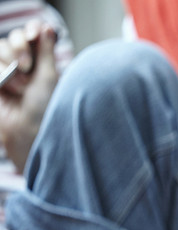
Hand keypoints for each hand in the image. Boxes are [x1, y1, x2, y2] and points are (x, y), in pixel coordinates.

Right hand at [0, 21, 58, 172]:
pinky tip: (6, 87)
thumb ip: (45, 50)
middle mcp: (24, 65)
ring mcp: (7, 72)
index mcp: (41, 62)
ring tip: (19, 87)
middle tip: (27, 67)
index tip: (35, 34)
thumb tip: (46, 26)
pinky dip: (0, 73)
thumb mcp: (49, 76)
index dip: (31, 31)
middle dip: (19, 49)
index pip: (31, 35)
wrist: (28, 131)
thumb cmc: (45, 107)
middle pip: (13, 39)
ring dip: (8, 66)